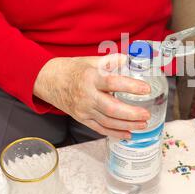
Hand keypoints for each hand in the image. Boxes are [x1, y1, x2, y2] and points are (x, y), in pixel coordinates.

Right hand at [33, 54, 150, 138]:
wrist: (48, 80)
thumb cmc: (72, 69)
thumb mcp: (91, 60)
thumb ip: (111, 61)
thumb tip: (128, 59)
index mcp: (90, 78)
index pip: (113, 82)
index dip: (131, 86)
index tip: (146, 88)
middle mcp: (87, 95)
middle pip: (111, 108)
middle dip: (131, 114)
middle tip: (146, 114)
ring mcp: (83, 109)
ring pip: (107, 121)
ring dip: (127, 125)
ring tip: (143, 124)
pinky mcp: (81, 118)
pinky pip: (99, 128)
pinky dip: (114, 133)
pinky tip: (127, 134)